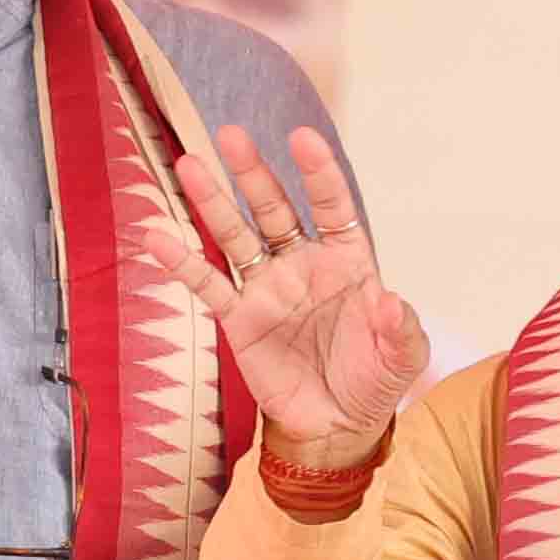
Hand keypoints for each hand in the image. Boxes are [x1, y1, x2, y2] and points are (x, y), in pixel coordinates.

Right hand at [132, 124, 428, 461]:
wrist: (339, 424)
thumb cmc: (375, 380)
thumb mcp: (404, 357)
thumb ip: (402, 329)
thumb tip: (390, 303)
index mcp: (348, 261)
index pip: (332, 207)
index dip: (319, 174)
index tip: (303, 138)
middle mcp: (303, 264)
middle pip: (275, 210)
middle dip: (254, 173)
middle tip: (231, 135)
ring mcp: (268, 288)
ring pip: (236, 236)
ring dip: (213, 202)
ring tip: (188, 164)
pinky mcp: (240, 318)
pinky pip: (207, 285)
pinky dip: (181, 262)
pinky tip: (155, 236)